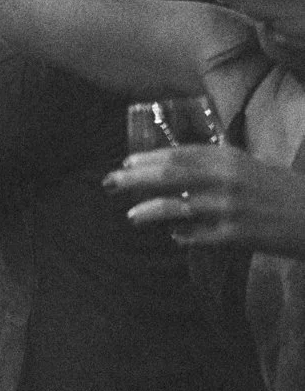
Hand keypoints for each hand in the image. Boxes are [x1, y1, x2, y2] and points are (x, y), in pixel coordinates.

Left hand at [108, 145, 304, 253]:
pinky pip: (197, 236)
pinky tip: (174, 236)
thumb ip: (214, 164)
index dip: (148, 158)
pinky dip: (182, 236)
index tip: (126, 162)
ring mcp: (230, 208)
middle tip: (109, 182)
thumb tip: (172, 166)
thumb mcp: (248, 166)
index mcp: (229, 158)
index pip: (179, 154)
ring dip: (149, 211)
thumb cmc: (280, 190)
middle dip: (135, 178)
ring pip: (177, 207)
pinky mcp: (236, 235)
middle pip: (169, 175)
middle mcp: (226, 179)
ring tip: (131, 215)